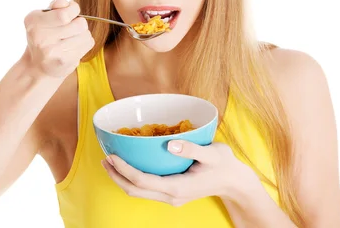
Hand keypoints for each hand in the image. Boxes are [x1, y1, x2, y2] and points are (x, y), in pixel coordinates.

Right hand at [23, 0, 93, 78]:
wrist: (37, 66)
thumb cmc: (43, 36)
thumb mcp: (43, 17)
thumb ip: (55, 6)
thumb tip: (65, 3)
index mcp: (34, 22)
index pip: (65, 14)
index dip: (73, 9)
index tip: (70, 12)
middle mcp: (40, 38)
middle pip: (80, 24)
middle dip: (79, 23)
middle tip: (71, 27)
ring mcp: (52, 52)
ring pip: (86, 34)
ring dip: (82, 34)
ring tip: (71, 38)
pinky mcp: (64, 62)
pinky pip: (87, 44)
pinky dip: (84, 43)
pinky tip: (73, 47)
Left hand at [101, 141, 256, 206]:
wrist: (235, 182)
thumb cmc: (224, 165)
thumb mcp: (212, 153)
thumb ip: (191, 148)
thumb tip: (171, 143)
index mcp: (177, 187)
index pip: (142, 180)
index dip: (124, 169)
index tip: (112, 155)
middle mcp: (171, 196)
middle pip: (135, 190)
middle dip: (116, 176)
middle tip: (104, 158)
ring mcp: (171, 197)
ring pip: (138, 192)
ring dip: (122, 179)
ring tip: (110, 163)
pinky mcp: (172, 193)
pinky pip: (146, 189)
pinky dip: (133, 179)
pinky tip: (129, 166)